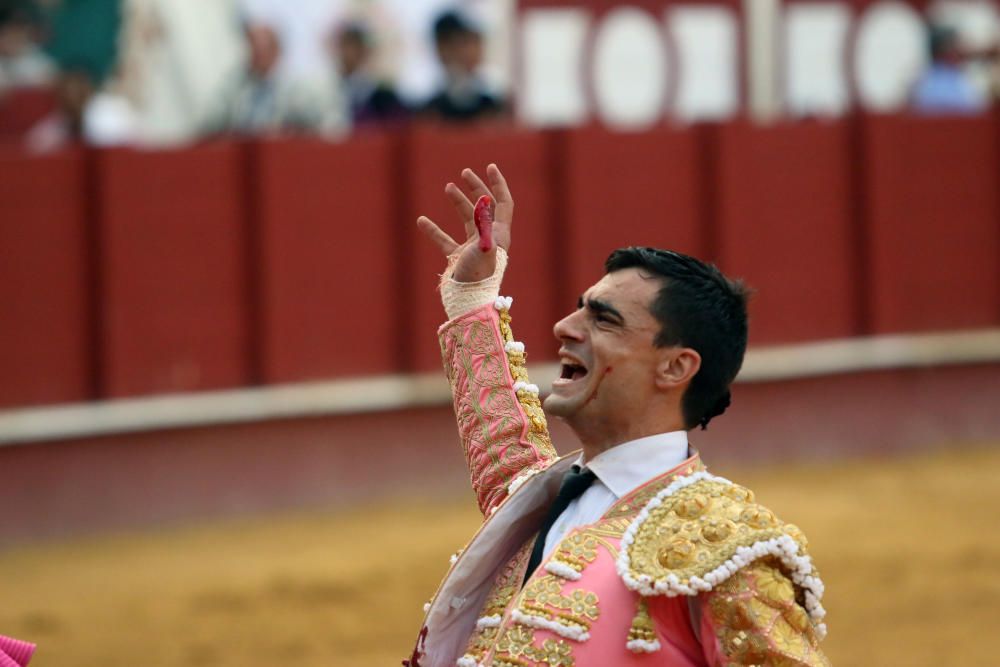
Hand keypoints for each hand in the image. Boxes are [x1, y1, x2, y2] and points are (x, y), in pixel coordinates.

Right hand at [416, 163, 513, 282]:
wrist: (467, 302)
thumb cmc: (478, 275)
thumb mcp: (483, 246)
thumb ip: (483, 223)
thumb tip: (484, 199)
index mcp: (499, 234)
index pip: (503, 203)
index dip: (498, 185)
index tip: (490, 167)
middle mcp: (488, 239)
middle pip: (485, 207)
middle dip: (477, 188)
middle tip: (465, 172)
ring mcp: (473, 249)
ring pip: (466, 220)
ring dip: (458, 202)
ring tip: (448, 187)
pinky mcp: (458, 259)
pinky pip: (445, 240)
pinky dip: (434, 230)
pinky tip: (421, 221)